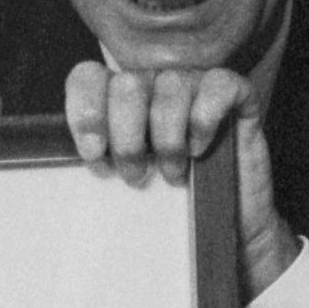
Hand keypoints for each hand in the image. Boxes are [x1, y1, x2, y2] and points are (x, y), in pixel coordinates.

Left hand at [61, 64, 301, 296]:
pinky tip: (200, 149)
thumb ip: (98, 156)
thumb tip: (69, 153)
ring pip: (171, 85)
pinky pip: (219, 86)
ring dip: (166, 137)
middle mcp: (156, 83)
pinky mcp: (239, 96)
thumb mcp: (123, 180)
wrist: (226, 230)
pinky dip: (204, 119)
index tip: (92, 154)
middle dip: (126, 136)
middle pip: (127, 83)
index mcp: (122, 98)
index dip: (85, 111)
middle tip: (134, 175)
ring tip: (171, 173)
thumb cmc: (171, 204)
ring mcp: (198, 85)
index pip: (88, 77)